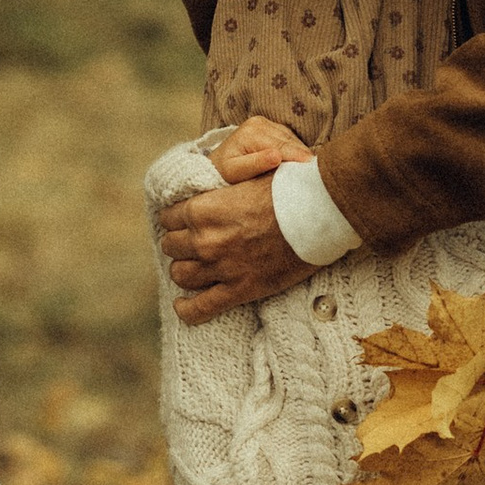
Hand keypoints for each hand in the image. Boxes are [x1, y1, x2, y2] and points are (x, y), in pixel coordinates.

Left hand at [157, 173, 314, 324]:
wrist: (316, 213)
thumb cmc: (286, 189)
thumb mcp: (247, 175)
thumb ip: (224, 182)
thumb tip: (216, 181)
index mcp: (202, 209)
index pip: (168, 217)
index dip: (176, 219)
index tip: (184, 222)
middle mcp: (204, 240)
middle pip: (172, 246)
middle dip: (180, 244)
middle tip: (193, 243)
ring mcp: (220, 267)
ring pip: (181, 275)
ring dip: (185, 270)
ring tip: (195, 268)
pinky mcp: (239, 289)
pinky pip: (201, 307)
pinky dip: (188, 309)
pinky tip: (183, 306)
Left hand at [209, 113, 314, 184]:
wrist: (215, 165)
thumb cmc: (224, 173)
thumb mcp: (236, 172)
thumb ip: (255, 164)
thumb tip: (276, 156)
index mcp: (252, 133)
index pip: (282, 147)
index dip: (299, 159)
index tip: (314, 171)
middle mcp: (259, 123)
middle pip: (289, 141)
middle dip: (303, 157)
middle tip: (318, 174)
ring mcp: (265, 123)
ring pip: (291, 139)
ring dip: (301, 153)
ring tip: (312, 170)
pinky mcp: (269, 126)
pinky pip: (288, 138)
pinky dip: (295, 150)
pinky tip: (300, 162)